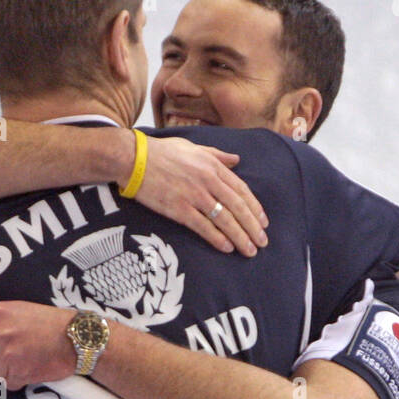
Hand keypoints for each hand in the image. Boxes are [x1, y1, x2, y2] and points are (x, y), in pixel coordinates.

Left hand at [0, 302, 76, 390]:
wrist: (77, 337)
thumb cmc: (50, 324)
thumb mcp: (18, 311)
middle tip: (3, 356)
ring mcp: (8, 354)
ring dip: (4, 372)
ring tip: (22, 360)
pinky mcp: (19, 372)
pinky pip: (7, 384)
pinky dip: (18, 380)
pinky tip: (30, 367)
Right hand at [136, 136, 268, 256]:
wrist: (134, 159)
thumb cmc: (162, 152)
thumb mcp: (194, 147)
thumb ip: (217, 155)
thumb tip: (236, 160)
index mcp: (213, 166)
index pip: (241, 190)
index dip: (255, 208)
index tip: (263, 222)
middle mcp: (208, 181)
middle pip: (237, 207)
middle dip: (252, 227)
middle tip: (262, 243)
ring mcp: (194, 196)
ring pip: (224, 220)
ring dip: (240, 237)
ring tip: (249, 251)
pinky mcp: (179, 209)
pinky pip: (203, 227)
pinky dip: (217, 238)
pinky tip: (227, 248)